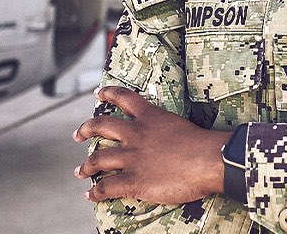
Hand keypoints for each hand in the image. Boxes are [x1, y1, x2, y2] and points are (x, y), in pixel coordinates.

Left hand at [73, 86, 230, 203]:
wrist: (208, 160)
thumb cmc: (203, 144)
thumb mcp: (180, 126)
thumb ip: (167, 129)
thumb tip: (169, 140)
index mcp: (150, 117)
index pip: (124, 98)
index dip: (108, 93)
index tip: (97, 92)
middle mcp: (136, 134)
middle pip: (101, 126)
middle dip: (86, 129)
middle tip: (78, 134)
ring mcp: (132, 158)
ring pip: (98, 159)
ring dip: (86, 166)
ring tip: (79, 171)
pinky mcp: (133, 181)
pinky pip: (107, 187)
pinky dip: (95, 192)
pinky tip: (90, 195)